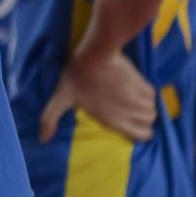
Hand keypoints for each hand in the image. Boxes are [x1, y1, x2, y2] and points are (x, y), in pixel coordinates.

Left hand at [40, 53, 156, 142]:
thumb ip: (51, 119)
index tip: (135, 128)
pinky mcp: (142, 82)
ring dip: (146, 107)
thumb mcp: (60, 98)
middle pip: (150, 123)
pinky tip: (137, 90)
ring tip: (135, 102)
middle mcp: (130, 112)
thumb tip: (42, 140)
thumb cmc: (76, 78)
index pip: (142, 136)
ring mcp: (137, 98)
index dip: (141, 134)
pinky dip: (147, 94)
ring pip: (153, 109)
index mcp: (113, 120)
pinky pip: (153, 94)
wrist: (93, 56)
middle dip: (144, 120)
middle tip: (133, 114)